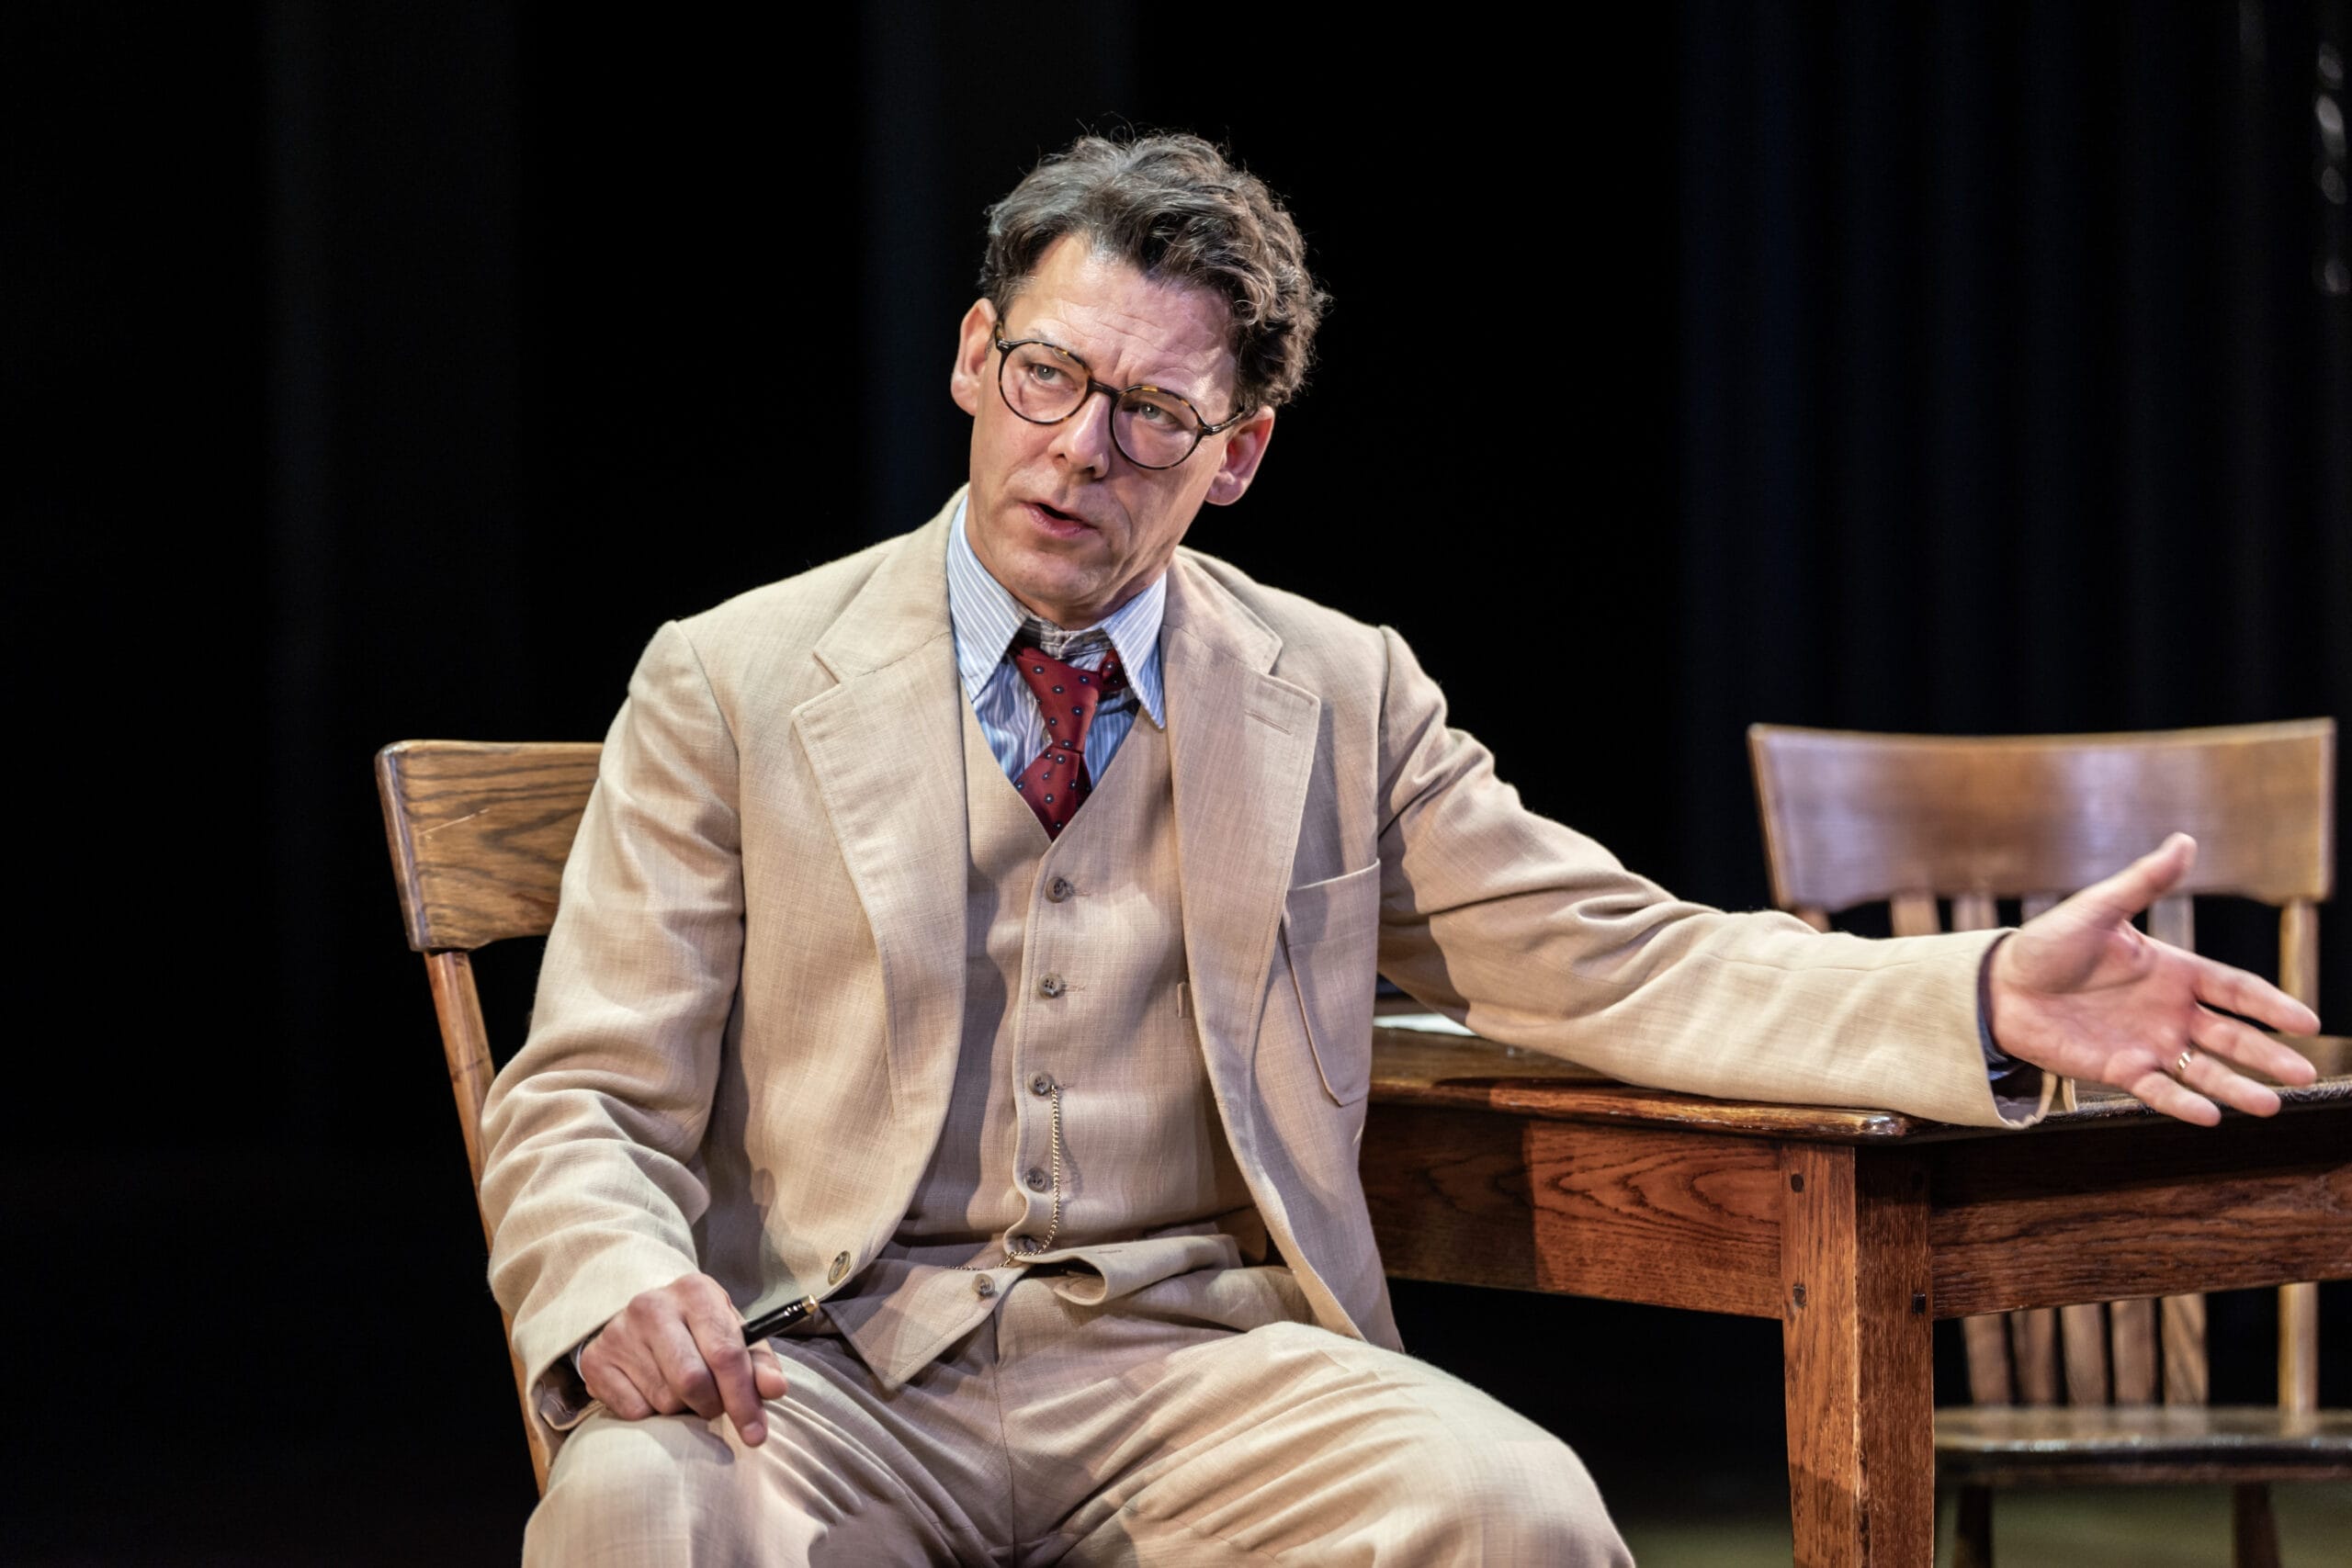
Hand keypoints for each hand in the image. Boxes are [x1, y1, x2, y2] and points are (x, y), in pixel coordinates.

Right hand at [578, 1272, 787, 1445]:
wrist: (640, 1320)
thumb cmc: (698, 1330)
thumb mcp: (732, 1334)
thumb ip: (759, 1364)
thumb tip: (776, 1389)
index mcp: (695, 1291)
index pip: (725, 1352)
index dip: (744, 1399)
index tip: (756, 1434)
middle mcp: (653, 1305)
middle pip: (692, 1380)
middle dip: (712, 1406)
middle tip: (714, 1407)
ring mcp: (619, 1331)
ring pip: (664, 1400)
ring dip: (682, 1409)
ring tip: (682, 1390)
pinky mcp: (597, 1360)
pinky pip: (634, 1411)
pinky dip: (651, 1413)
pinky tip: (653, 1390)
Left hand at [1986, 834, 2320, 1124]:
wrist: (2000, 985)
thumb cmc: (2048, 944)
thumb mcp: (2098, 909)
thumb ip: (2144, 882)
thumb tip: (2185, 842)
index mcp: (2174, 971)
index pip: (2236, 990)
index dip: (2271, 1006)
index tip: (2306, 1022)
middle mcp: (2170, 1011)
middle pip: (2232, 1036)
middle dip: (2269, 1055)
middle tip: (2304, 1073)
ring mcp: (2148, 1043)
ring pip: (2204, 1070)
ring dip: (2237, 1087)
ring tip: (2270, 1104)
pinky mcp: (2119, 1068)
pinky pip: (2158, 1090)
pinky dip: (2182, 1103)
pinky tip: (2210, 1115)